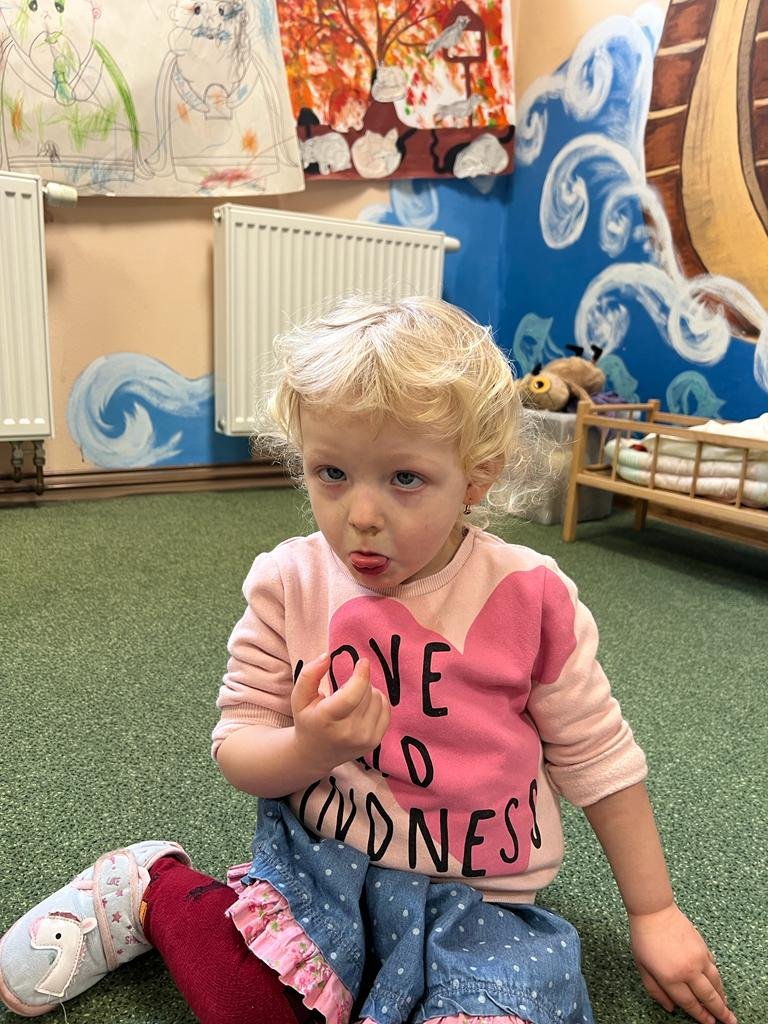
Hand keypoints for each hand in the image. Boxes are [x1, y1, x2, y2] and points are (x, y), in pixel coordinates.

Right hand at [291, 653, 390, 772]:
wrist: (314, 755)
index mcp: (326, 719)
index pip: (351, 695)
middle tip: (344, 691)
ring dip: (367, 692)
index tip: (363, 661)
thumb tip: (327, 656)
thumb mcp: (300, 697)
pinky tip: (363, 707)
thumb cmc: (308, 720)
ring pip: (378, 698)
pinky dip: (377, 702)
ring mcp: (363, 739)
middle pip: (366, 692)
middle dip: (358, 683)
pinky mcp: (374, 742)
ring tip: (352, 701)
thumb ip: (309, 674)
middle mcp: (347, 732)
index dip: (361, 675)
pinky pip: (386, 709)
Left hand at [629, 903, 735, 1023]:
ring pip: (716, 983)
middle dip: (720, 1012)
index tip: (708, 1023)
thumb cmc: (644, 938)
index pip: (690, 1003)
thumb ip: (655, 990)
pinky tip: (718, 984)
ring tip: (726, 1006)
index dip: (701, 1016)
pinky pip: (714, 967)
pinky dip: (718, 979)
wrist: (654, 911)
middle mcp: (688, 970)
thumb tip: (669, 1007)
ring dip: (722, 996)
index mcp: (671, 978)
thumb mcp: (642, 967)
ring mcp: (698, 958)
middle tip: (729, 1021)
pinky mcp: (703, 947)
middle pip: (708, 997)